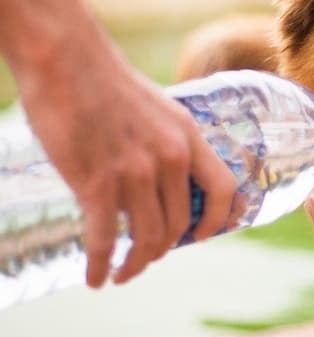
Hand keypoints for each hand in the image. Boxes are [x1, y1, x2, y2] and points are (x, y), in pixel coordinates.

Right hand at [16, 47, 235, 287]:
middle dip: (164, 249)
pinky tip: (95, 278)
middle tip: (147, 256)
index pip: (224, 189)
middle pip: (180, 223)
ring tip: (123, 273)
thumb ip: (168, 142)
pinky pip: (105, 240)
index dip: (219, 219)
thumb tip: (167, 177)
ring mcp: (135, 172)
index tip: (203, 236)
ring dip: (136, 264)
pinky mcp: (96, 182)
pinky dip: (101, 265)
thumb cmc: (107, 82)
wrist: (67, 59)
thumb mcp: (159, 109)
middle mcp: (170, 157)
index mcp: (188, 136)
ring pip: (147, 238)